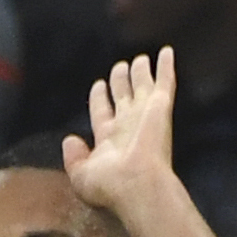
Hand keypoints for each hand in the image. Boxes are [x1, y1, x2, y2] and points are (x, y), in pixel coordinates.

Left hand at [63, 49, 179, 221]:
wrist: (136, 185)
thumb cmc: (108, 184)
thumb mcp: (80, 175)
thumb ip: (73, 157)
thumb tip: (69, 139)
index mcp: (108, 139)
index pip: (102, 112)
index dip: (100, 98)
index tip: (98, 85)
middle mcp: (127, 125)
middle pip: (123, 96)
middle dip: (120, 81)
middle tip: (119, 67)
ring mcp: (145, 116)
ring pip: (142, 86)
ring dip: (140, 72)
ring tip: (139, 59)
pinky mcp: (160, 108)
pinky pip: (164, 81)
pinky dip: (165, 66)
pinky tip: (166, 51)